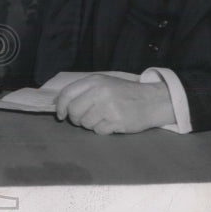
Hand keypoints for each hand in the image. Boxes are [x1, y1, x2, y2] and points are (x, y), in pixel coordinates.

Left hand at [55, 75, 174, 134]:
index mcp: (94, 80)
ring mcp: (108, 106)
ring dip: (91, 125)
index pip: (67, 93)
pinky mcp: (117, 120)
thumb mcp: (103, 83)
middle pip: (74, 111)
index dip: (60, 106)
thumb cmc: (124, 93)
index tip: (61, 115)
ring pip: (85, 123)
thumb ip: (83, 91)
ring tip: (103, 118)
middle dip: (76, 119)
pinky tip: (111, 123)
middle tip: (84, 119)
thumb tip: (58, 103)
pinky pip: (98, 131)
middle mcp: (100, 91)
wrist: (152, 101)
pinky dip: (102, 130)